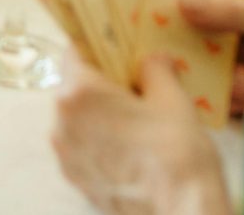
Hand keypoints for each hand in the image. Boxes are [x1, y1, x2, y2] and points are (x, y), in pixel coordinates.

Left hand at [52, 56, 230, 214]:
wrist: (182, 214)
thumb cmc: (177, 153)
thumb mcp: (172, 98)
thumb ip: (155, 68)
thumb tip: (152, 58)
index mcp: (78, 93)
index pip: (75, 51)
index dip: (97, 46)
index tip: (118, 48)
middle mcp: (61, 122)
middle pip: (76, 86)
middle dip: (102, 83)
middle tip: (137, 84)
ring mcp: (67, 155)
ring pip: (79, 119)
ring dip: (101, 114)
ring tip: (138, 119)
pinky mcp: (77, 180)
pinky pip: (84, 147)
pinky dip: (101, 141)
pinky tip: (132, 147)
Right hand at [180, 0, 243, 118]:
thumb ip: (231, 11)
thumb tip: (182, 1)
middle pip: (200, 27)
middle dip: (186, 38)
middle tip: (165, 47)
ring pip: (210, 63)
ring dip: (212, 73)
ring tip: (236, 81)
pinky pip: (226, 92)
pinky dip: (227, 97)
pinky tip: (241, 97)